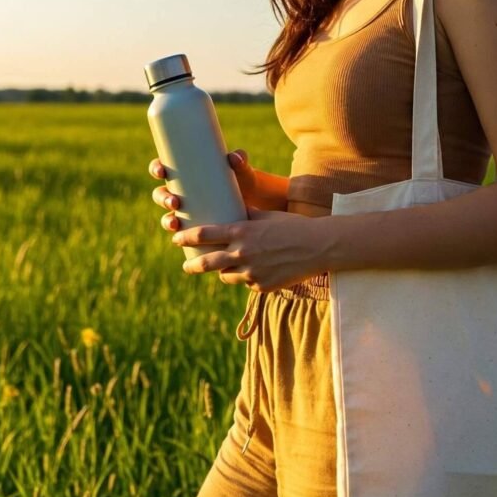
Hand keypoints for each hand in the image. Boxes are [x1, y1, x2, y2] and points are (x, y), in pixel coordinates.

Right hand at [149, 149, 260, 233]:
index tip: (161, 171)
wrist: (259, 202)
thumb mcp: (241, 170)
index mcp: (187, 173)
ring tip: (175, 223)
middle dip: (162, 198)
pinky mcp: (197, 226)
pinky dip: (178, 235)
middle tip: (174, 202)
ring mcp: (189, 210)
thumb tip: (234, 157)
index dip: (156, 169)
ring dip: (166, 220)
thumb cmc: (245, 179)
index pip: (164, 168)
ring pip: (168, 215)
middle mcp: (184, 192)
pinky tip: (178, 239)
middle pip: (161, 194)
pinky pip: (181, 232)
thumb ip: (239, 160)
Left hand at [174, 207, 327, 293]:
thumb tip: (230, 209)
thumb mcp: (266, 216)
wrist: (319, 247)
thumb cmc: (292, 226)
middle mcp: (242, 253)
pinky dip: (247, 277)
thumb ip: (245, 216)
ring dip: (223, 271)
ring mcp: (251, 273)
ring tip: (224, 266)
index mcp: (242, 232)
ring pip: (226, 275)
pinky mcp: (261, 287)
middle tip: (187, 265)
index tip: (177, 238)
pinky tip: (257, 269)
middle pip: (206, 263)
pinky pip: (246, 283)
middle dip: (193, 264)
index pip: (204, 235)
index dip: (187, 237)